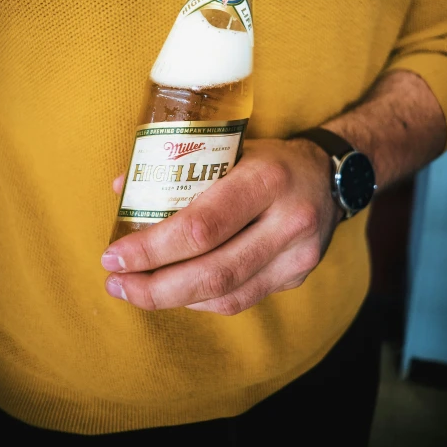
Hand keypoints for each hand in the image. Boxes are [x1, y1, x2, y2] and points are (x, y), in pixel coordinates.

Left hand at [102, 138, 341, 314]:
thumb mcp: (231, 145)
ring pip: (227, 295)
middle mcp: (288, 222)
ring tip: (133, 291)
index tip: (114, 255)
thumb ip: (180, 167)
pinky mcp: (297, 277)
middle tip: (115, 282)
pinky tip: (174, 291)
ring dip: (172, 300)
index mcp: (268, 179)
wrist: (333, 176)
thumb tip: (122, 188)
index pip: (203, 226)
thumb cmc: (270, 158)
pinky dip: (200, 300)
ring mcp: (298, 256)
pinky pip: (241, 299)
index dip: (153, 248)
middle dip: (155, 286)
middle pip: (214, 271)